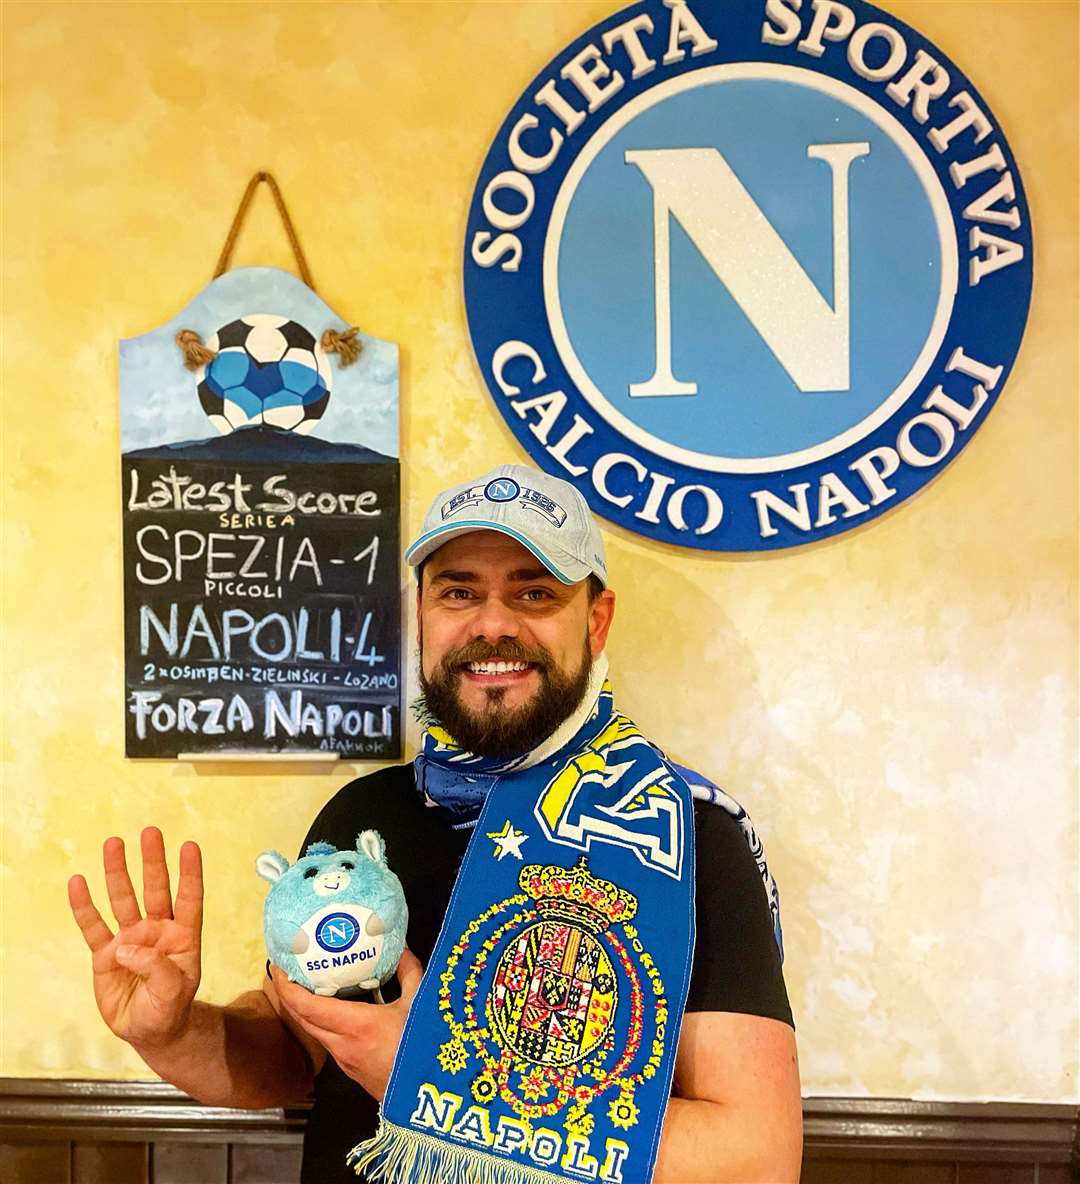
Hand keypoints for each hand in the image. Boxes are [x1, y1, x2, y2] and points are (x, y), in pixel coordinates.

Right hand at [68, 828, 202, 1051]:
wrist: (148, 1031)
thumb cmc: (168, 1009)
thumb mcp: (173, 994)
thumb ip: (157, 969)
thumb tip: (127, 948)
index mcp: (182, 936)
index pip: (188, 899)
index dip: (190, 873)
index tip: (190, 846)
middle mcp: (157, 931)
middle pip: (155, 889)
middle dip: (153, 861)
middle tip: (150, 832)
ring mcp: (130, 939)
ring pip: (123, 899)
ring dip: (118, 872)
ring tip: (113, 844)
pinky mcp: (106, 954)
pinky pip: (93, 926)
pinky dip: (84, 906)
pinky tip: (78, 883)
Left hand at [270, 949, 423, 1101]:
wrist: (427, 1095)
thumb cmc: (423, 1049)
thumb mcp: (420, 1005)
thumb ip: (410, 973)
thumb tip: (401, 948)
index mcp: (355, 1025)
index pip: (307, 1007)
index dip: (287, 987)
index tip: (279, 966)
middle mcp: (342, 1043)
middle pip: (303, 1018)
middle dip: (290, 993)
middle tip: (290, 969)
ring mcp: (344, 1059)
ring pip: (314, 1031)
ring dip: (305, 1008)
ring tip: (308, 984)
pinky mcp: (351, 1068)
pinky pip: (328, 1040)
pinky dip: (321, 1021)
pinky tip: (333, 1008)